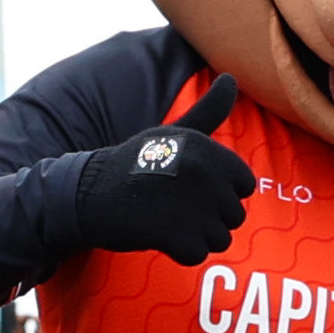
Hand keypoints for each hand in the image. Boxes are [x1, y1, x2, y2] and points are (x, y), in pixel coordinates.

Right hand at [66, 76, 261, 261]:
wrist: (88, 192)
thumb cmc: (137, 163)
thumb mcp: (174, 132)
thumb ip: (208, 111)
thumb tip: (231, 78)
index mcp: (207, 149)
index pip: (245, 185)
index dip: (222, 192)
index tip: (193, 186)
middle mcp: (203, 174)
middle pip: (234, 215)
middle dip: (209, 217)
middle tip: (174, 204)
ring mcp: (191, 206)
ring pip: (219, 238)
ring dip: (195, 236)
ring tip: (166, 217)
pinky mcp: (176, 236)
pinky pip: (197, 254)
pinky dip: (179, 252)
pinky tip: (158, 234)